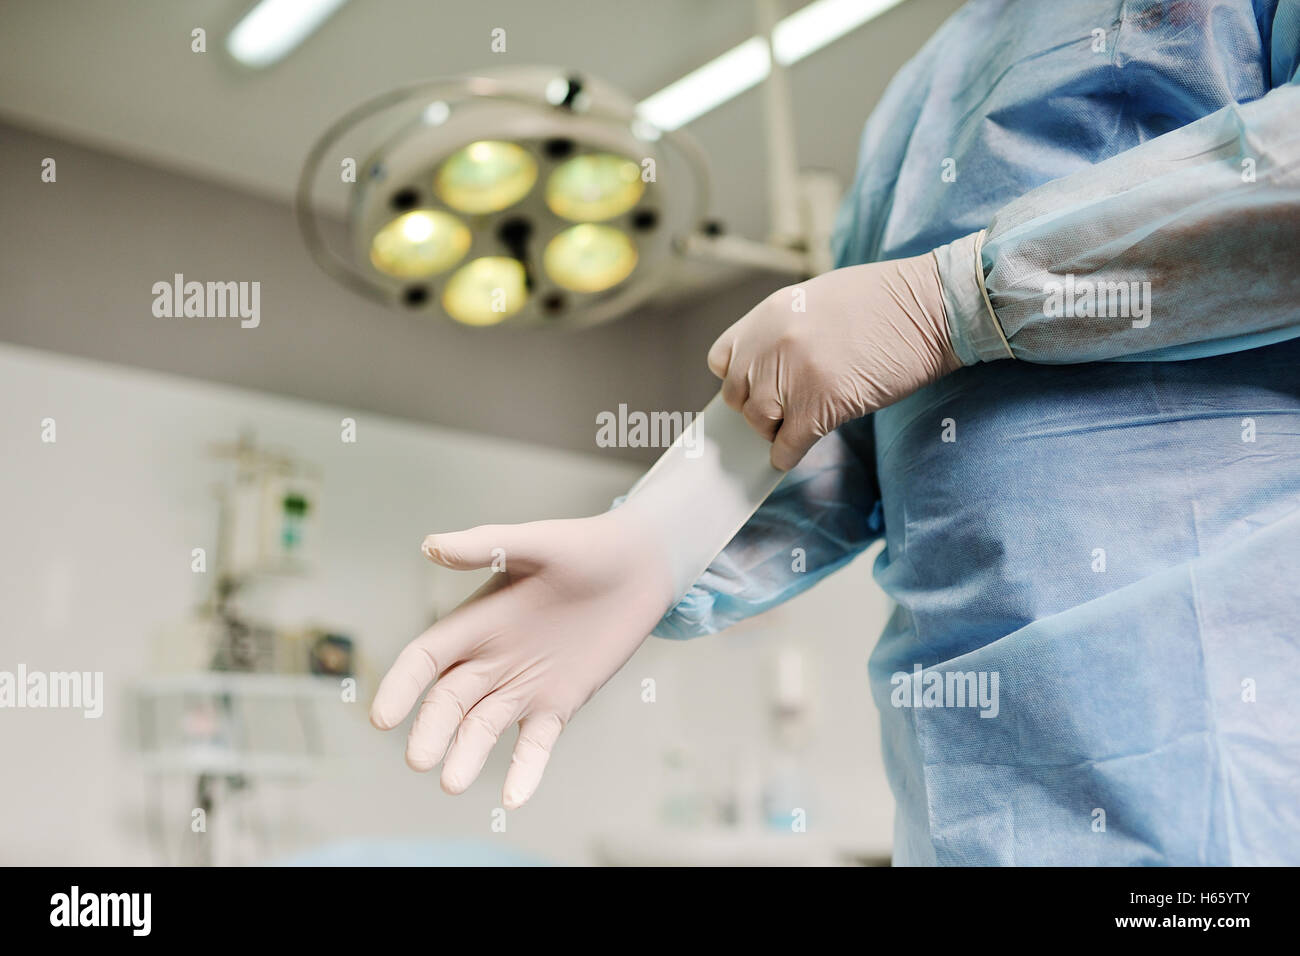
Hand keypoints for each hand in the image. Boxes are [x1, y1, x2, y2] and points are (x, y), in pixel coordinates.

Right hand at [370, 508, 674, 808]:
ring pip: (483, 727)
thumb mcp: (535, 543)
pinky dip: (525, 771)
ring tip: (453, 783)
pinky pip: (535, 744)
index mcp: (476, 621)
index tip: (383, 718)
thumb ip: (485, 546)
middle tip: (419, 758)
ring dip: (467, 754)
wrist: (638, 568)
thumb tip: (430, 545)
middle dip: (432, 730)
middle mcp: (491, 658)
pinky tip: (514, 799)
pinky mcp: (558, 703)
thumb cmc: (583, 547)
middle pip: (449, 701)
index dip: (402, 687)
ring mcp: (523, 684)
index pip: (426, 659)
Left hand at [707, 251, 960, 470]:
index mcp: (770, 314)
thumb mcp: (818, 299)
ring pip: (760, 423)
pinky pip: (787, 445)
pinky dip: (788, 455)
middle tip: (780, 413)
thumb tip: (768, 367)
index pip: (722, 359)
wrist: (934, 308)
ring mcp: (793, 375)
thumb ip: (786, 330)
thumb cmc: (887, 302)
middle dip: (756, 408)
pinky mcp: (819, 405)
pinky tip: (796, 452)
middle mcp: (772, 344)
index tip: (753, 387)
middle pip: (737, 395)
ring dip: (775, 431)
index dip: (737, 378)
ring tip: (795, 428)